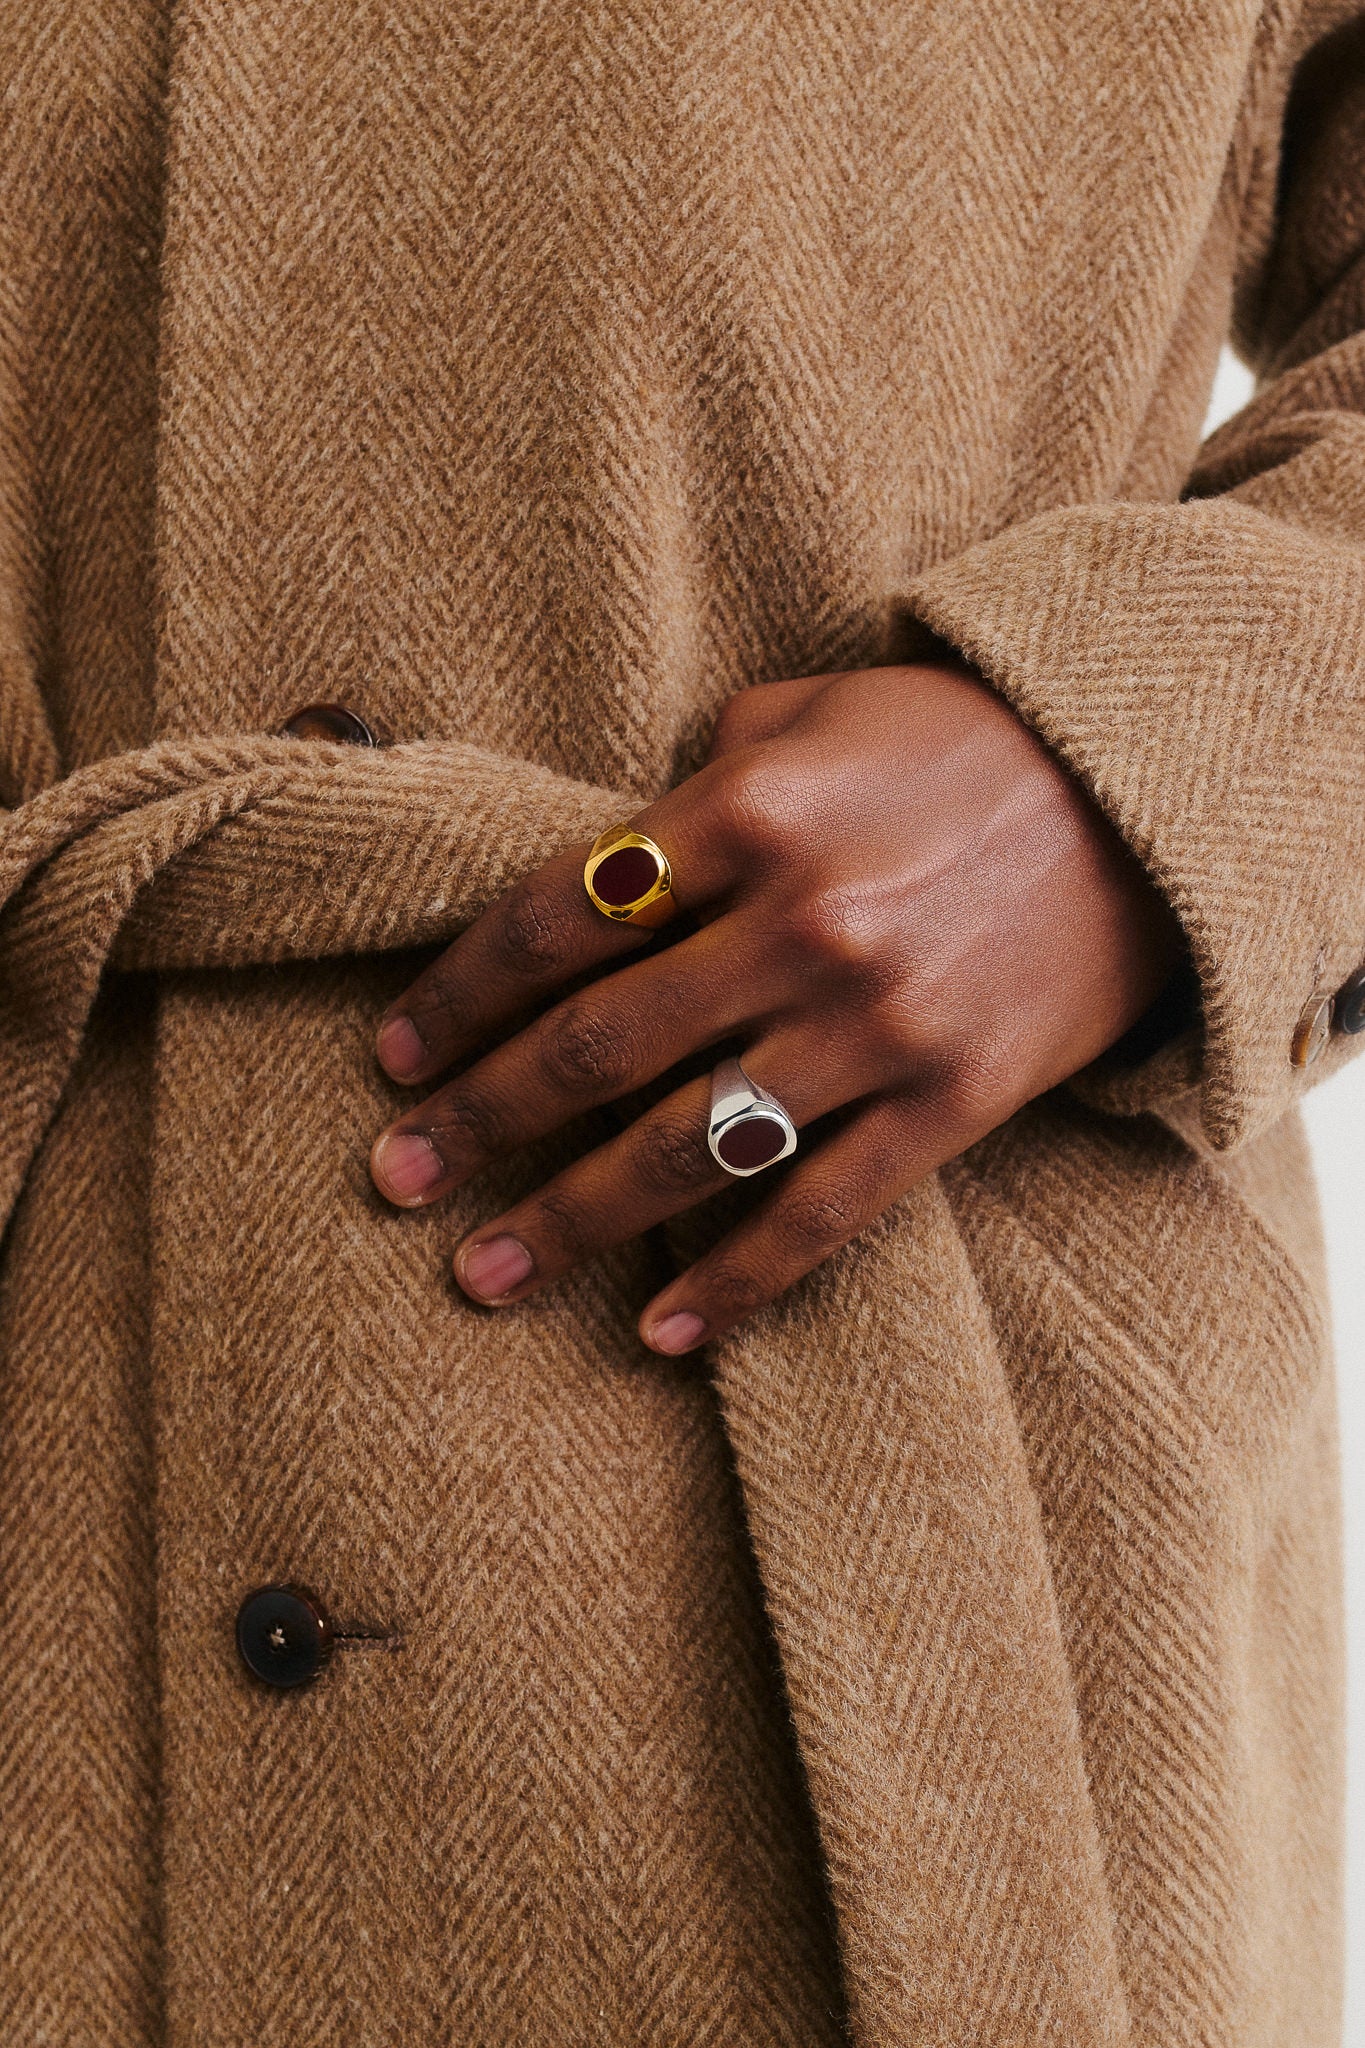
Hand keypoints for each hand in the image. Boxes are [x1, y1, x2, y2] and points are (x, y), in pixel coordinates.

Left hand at [369, 662, 1181, 1352]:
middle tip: (394, 1175)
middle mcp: (801, 922)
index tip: (395, 1054)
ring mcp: (876, 1023)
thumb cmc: (958, 745)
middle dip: (478, 1118)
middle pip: (597, 1044)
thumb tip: (601, 851)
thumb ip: (697, 773)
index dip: (458, 994)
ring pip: (686, 1146)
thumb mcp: (815, 712)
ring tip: (481, 1274)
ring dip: (567, 1220)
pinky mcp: (948, 1104)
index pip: (556, 916)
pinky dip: (734, 1284)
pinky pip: (819, 1213)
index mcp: (748, 809)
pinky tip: (657, 1334)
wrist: (1145, 803)